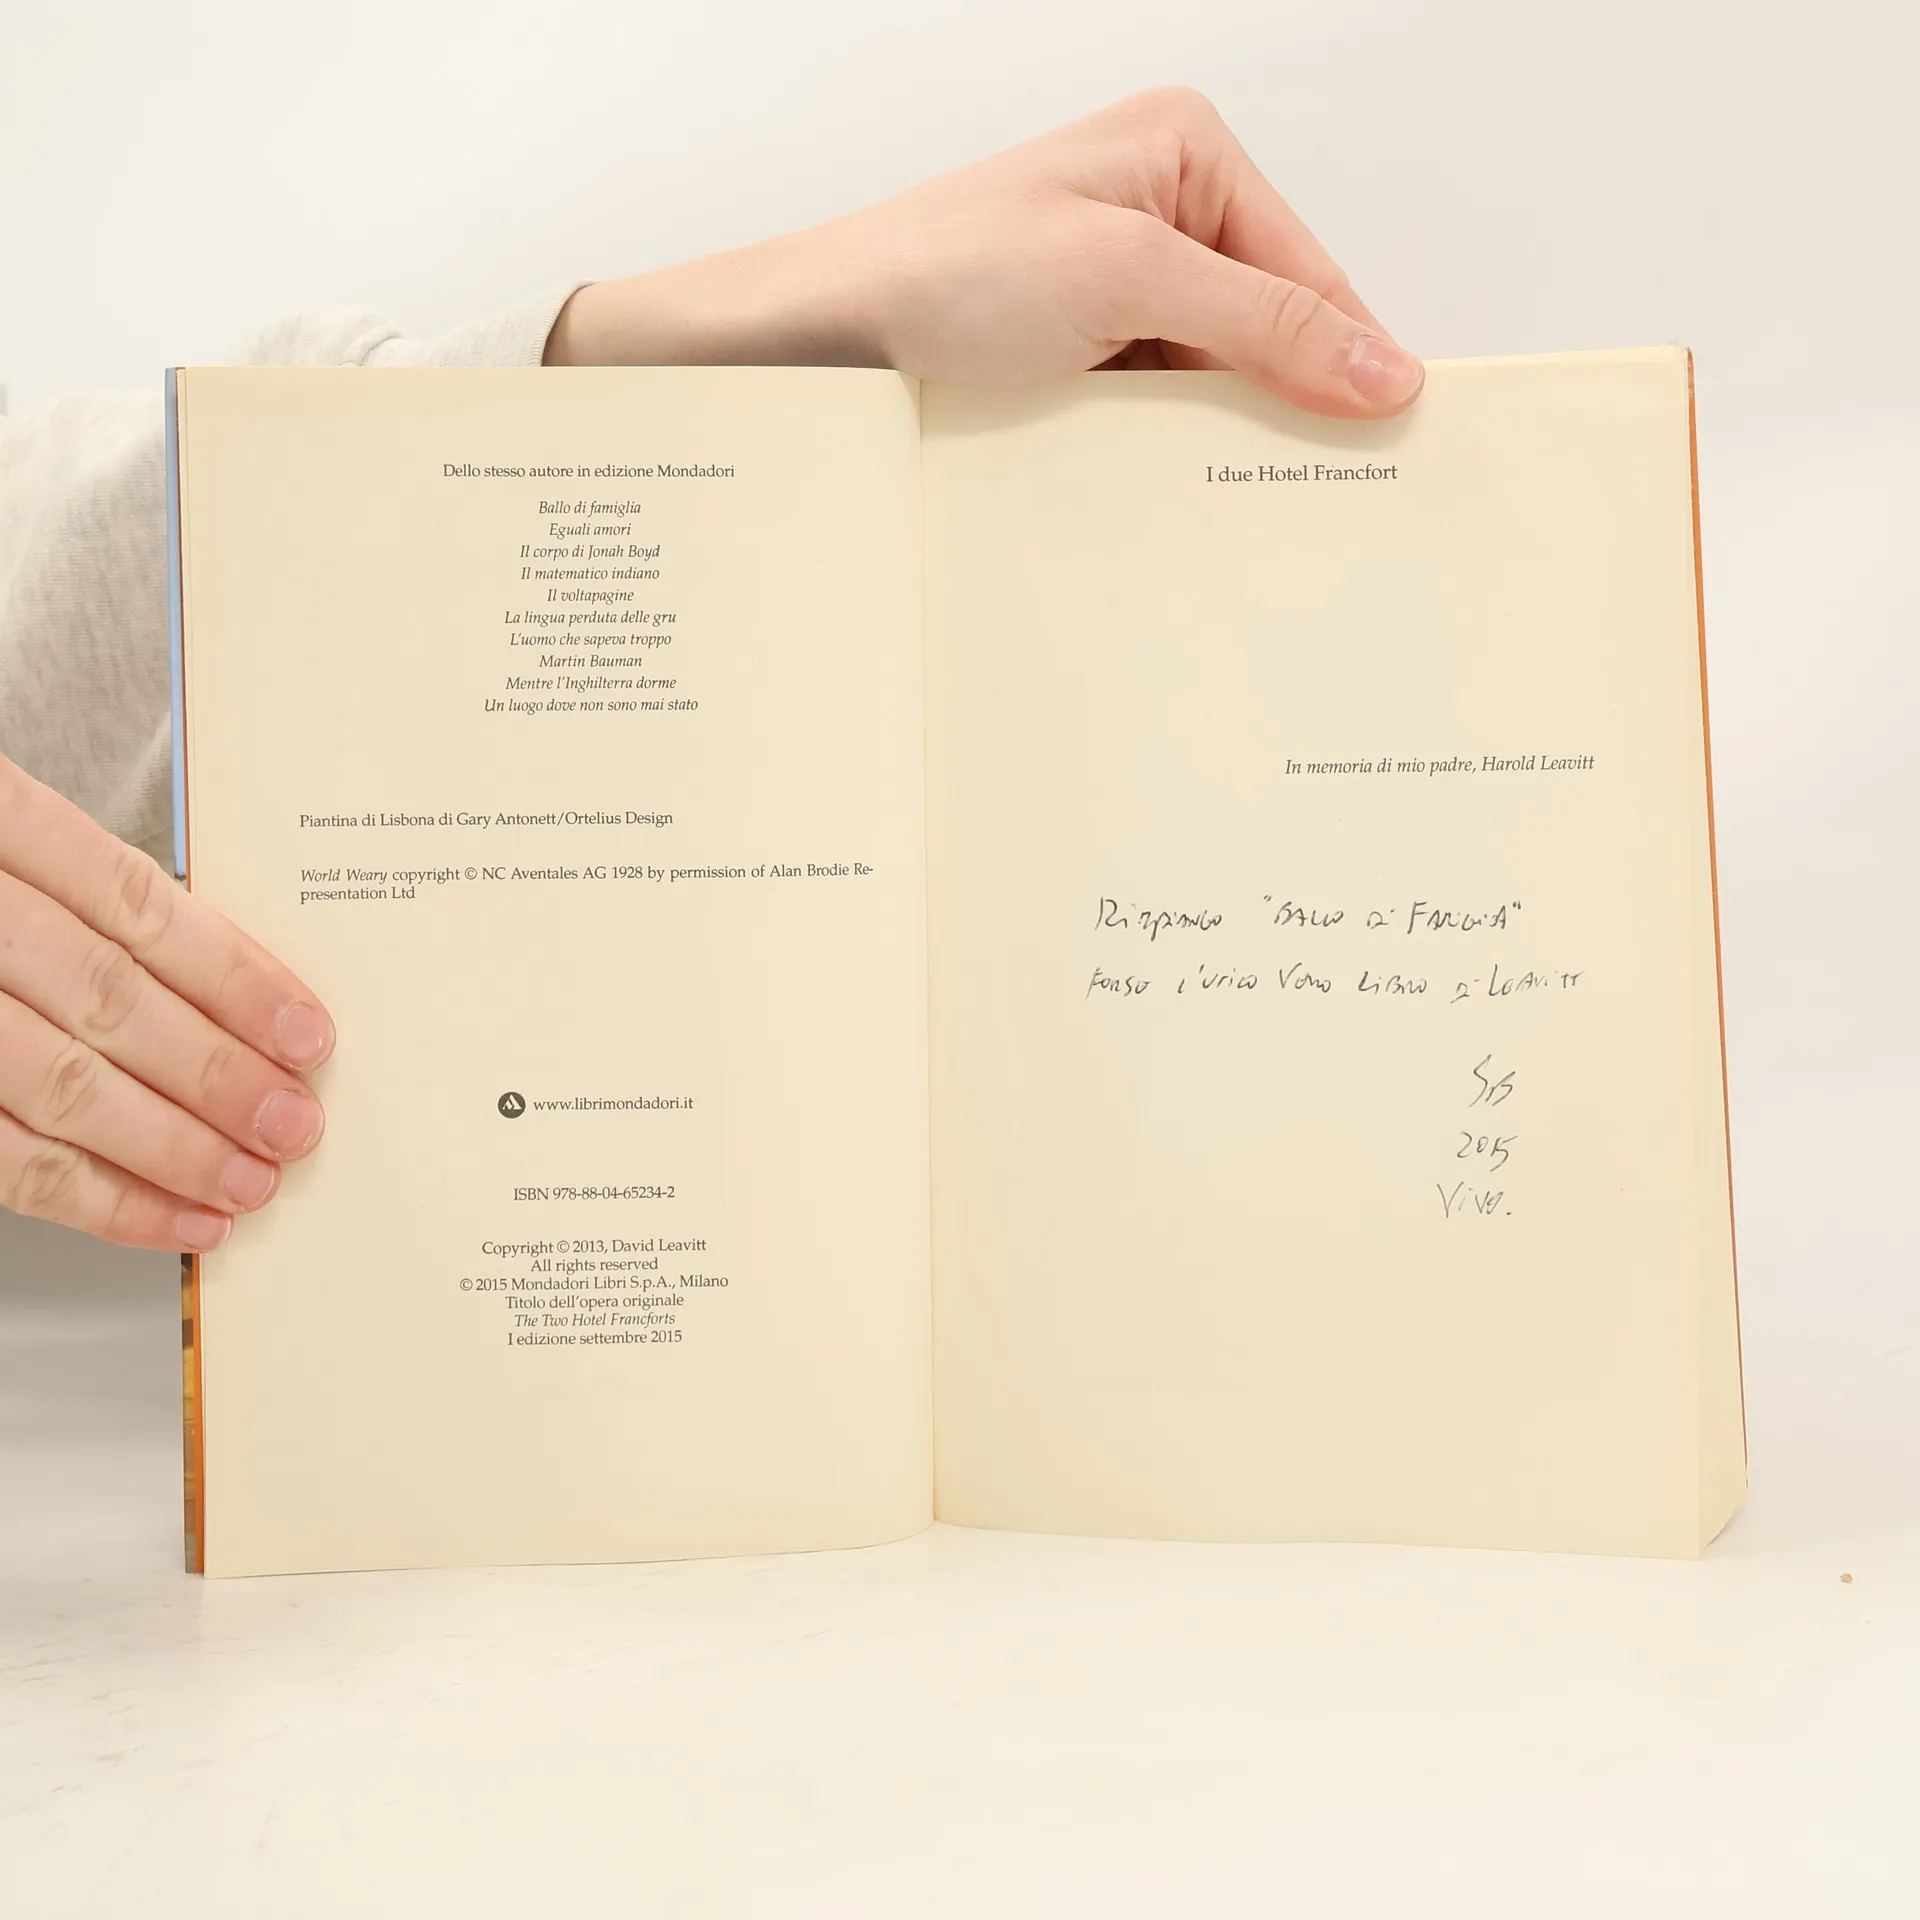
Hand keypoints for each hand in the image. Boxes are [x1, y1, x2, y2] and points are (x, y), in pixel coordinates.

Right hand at [0, 754, 332, 1251]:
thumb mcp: (21, 849)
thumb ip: (109, 909)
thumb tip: (247, 1002)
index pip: (136, 907)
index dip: (232, 977)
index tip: (306, 1034)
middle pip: (107, 1000)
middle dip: (215, 1074)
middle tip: (292, 1123)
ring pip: (58, 1085)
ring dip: (170, 1147)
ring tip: (248, 1182)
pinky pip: (6, 1157)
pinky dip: (98, 1198)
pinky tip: (172, 1217)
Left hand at [547, 86, 1421, 417]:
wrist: (819, 337)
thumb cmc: (943, 273)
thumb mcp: (1127, 279)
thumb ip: (1263, 321)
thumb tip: (1381, 367)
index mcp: (1184, 154)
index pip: (1308, 269)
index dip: (1349, 358)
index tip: (1391, 444)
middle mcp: (1156, 212)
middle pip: (1266, 328)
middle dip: (1279, 405)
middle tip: (1320, 497)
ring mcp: (1115, 288)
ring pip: (1211, 380)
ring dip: (1213, 440)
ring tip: (1232, 500)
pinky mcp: (1079, 354)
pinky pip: (1156, 411)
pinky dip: (1165, 453)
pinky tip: (1167, 492)